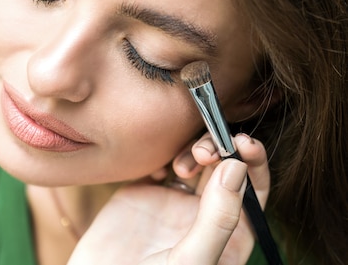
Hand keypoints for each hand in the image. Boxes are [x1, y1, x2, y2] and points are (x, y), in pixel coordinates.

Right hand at [67, 134, 269, 264]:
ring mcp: (172, 202)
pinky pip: (159, 161)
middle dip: (220, 151)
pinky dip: (161, 153)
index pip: (251, 191)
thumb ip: (219, 218)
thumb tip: (237, 167)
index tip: (243, 143)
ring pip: (195, 160)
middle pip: (224, 168)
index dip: (253, 163)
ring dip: (192, 151)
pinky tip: (157, 169)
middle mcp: (202, 215)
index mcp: (226, 235)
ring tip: (179, 166)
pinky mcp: (143, 192)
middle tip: (204, 151)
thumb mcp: (192, 259)